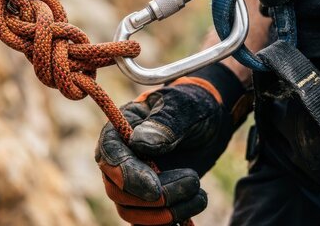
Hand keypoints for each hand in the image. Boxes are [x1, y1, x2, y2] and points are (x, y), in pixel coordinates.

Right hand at [95, 64, 249, 224]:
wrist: (209, 120)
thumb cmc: (191, 106)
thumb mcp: (182, 107)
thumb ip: (164, 122)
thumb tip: (139, 142)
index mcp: (119, 130)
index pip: (110, 158)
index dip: (129, 177)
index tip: (156, 189)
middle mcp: (120, 158)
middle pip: (118, 191)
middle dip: (156, 198)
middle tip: (192, 182)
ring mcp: (133, 181)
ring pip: (132, 211)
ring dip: (167, 212)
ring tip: (199, 194)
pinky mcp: (149, 198)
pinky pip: (147, 220)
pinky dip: (169, 221)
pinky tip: (194, 205)